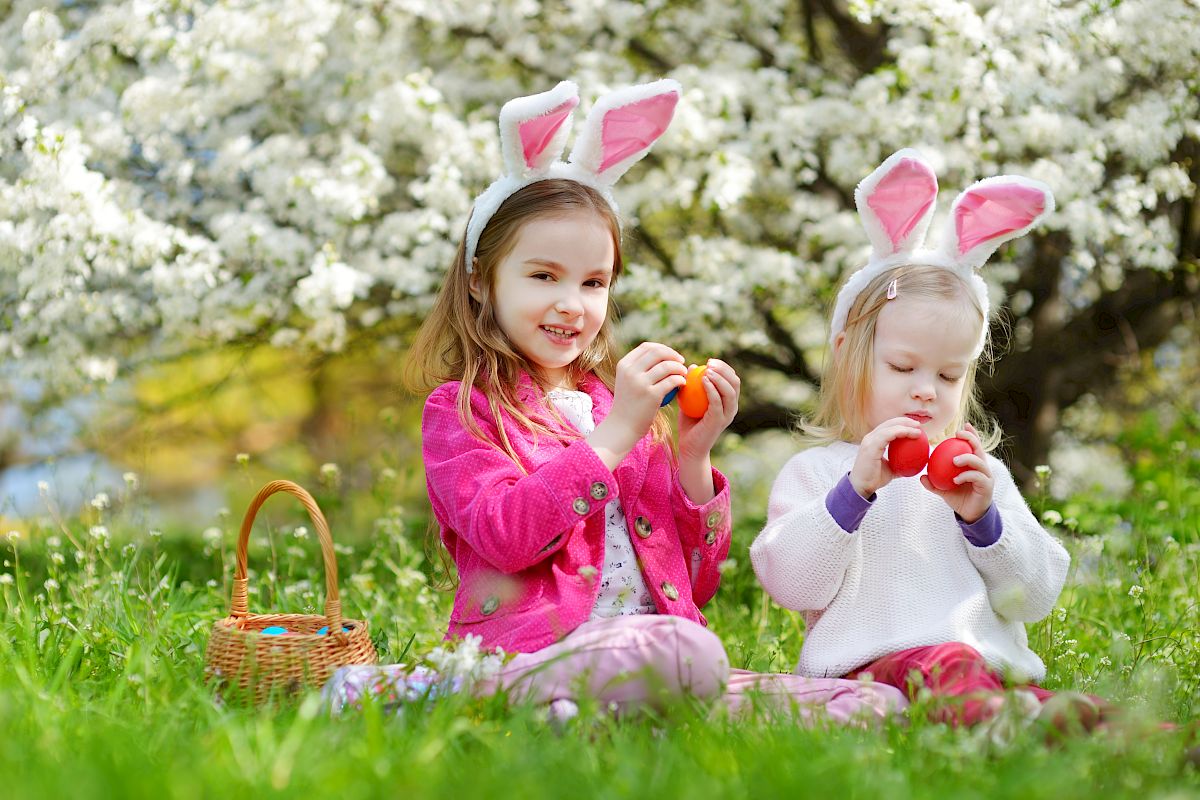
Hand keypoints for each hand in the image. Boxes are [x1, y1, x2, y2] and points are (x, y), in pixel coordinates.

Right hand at [587, 342, 684, 466]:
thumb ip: (638, 368)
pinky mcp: (651, 395)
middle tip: (681, 362)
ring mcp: (640, 383)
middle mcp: (631, 371)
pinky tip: (683, 383)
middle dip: (673, 354)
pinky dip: (680, 380)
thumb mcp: (627, 382)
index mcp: (624, 365)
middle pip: (658, 352)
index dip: (662, 348)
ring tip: (684, 374)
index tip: (671, 356)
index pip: (646, 347)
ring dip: (680, 368)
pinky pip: (672, 381)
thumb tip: (660, 353)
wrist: (622, 426)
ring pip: (667, 366)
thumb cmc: (628, 404)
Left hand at [677, 359, 740, 461]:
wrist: (688, 447)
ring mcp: (727, 415)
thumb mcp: (689, 399)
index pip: (732, 379)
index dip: (724, 367)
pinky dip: (712, 389)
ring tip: (707, 370)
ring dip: (720, 377)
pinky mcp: (719, 421)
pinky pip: (717, 401)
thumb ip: (692, 384)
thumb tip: (691, 366)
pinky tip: (702, 380)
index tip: (709, 361)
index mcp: (728, 402)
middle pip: (735, 382)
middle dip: (724, 369)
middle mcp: (732, 407)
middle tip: (709, 363)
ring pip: (730, 391)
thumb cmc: (689, 423)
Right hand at [850, 417, 924, 497]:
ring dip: (905, 426)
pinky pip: (888, 435)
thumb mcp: (890, 469)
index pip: (888, 427)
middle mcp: (870, 438)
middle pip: (889, 423)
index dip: (902, 424)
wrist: (862, 487)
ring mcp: (869, 441)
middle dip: (905, 421)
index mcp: (873, 441)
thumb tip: (913, 463)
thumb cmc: (874, 479)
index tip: (916, 428)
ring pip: (889, 427)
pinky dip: (901, 432)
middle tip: (919, 425)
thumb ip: (899, 463)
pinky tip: (912, 434)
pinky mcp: (871, 446)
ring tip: (918, 429)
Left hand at [920, 424, 994, 521]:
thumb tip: (921, 476)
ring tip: (954, 460)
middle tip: (957, 435)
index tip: (964, 425)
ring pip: (980, 462)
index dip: (971, 434)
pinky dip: (966, 476)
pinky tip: (955, 479)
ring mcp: (986, 477)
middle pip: (979, 449)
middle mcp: (982, 468)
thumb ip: (934, 483)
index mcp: (974, 465)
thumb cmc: (959, 498)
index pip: (974, 446)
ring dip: (967, 458)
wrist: (970, 515)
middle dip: (971, 439)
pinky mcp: (987, 486)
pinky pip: (977, 477)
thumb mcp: (944, 489)